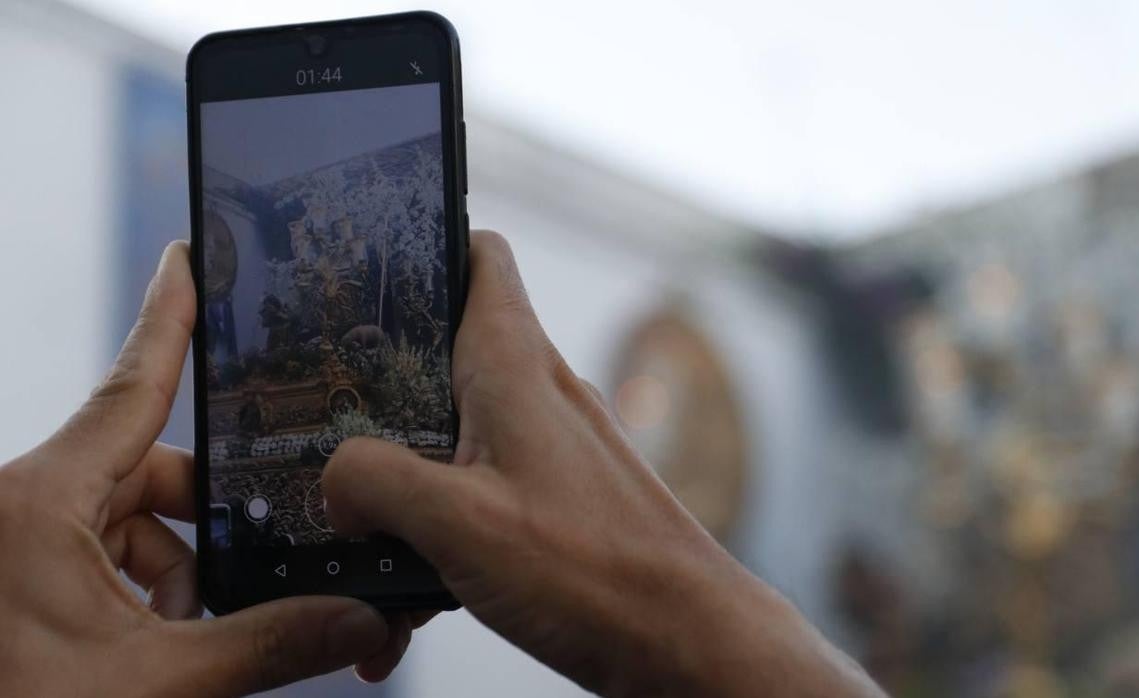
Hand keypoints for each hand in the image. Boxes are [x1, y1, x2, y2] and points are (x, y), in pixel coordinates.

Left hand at [0, 242, 411, 696]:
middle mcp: (24, 504)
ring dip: (175, 574)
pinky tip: (154, 648)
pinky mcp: (21, 573)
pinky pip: (101, 556)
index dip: (170, 318)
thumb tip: (358, 619)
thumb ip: (264, 645)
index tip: (192, 256)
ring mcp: (20, 538)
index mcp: (39, 500)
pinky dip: (142, 594)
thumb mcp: (147, 680)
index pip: (133, 387)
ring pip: (128, 521)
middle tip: (243, 580)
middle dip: (205, 526)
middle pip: (148, 471)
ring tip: (181, 644)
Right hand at [323, 231, 885, 696]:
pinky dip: (444, 531)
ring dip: (407, 487)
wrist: (682, 638)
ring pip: (456, 436)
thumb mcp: (457, 521)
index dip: (423, 248)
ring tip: (366, 544)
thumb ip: (375, 481)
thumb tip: (335, 479)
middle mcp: (535, 391)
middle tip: (327, 429)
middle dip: (382, 394)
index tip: (363, 269)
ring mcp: (550, 444)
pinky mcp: (556, 495)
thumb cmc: (597, 571)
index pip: (477, 257)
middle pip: (444, 354)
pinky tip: (417, 594)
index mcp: (513, 365)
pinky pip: (483, 490)